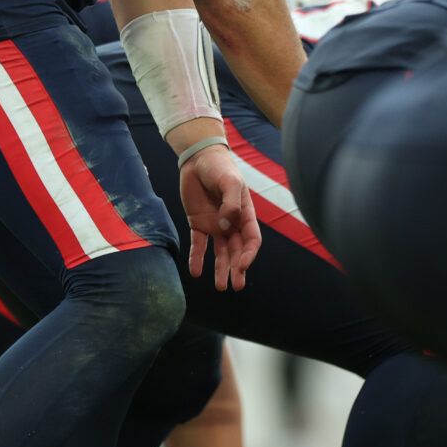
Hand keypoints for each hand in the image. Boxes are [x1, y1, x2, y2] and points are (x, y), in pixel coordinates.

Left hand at [178, 144, 258, 290]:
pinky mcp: (198, 223)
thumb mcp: (230, 182)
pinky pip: (198, 244)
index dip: (248, 254)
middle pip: (236, 251)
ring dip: (220, 269)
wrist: (199, 159)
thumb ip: (230, 203)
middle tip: (236, 286)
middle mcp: (232, 223)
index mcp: (245, 214)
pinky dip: (197, 258)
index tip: (241, 266)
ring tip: (220, 287)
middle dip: (237, 269)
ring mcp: (215, 225)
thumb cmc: (220, 168)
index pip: (251, 240)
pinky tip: (196, 272)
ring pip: (220, 252)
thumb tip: (226, 226)